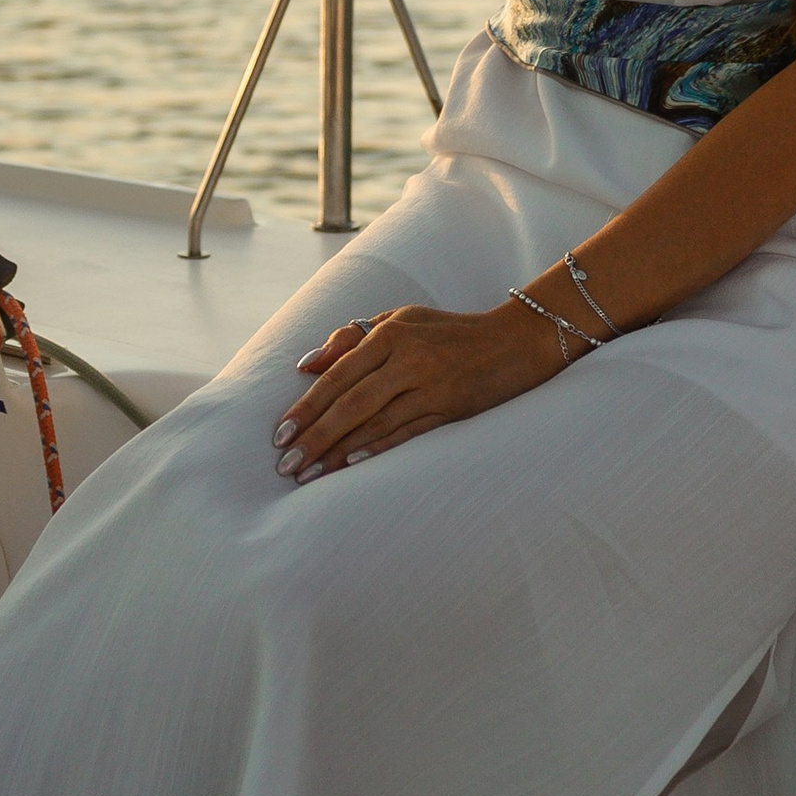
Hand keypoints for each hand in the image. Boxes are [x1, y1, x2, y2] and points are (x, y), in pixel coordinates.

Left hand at [270, 296, 565, 480]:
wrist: (515, 340)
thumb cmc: (449, 331)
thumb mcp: (401, 320)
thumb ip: (352, 340)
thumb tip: (306, 365)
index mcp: (389, 333)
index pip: (337, 376)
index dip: (306, 407)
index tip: (280, 434)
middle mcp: (407, 358)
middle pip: (350, 404)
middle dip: (315, 437)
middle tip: (287, 465)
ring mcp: (430, 384)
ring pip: (374, 423)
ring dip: (338, 452)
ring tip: (310, 475)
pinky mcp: (450, 407)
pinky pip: (407, 432)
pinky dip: (378, 448)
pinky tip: (352, 465)